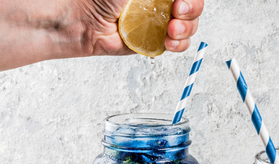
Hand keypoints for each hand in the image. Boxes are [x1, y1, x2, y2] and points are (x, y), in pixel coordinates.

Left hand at [79, 0, 203, 55]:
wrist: (85, 22)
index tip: (181, 1)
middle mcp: (162, 2)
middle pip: (193, 7)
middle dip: (192, 11)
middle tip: (178, 13)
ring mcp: (160, 22)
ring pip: (189, 26)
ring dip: (186, 30)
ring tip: (172, 31)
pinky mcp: (155, 41)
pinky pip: (177, 44)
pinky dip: (179, 44)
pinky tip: (169, 41)